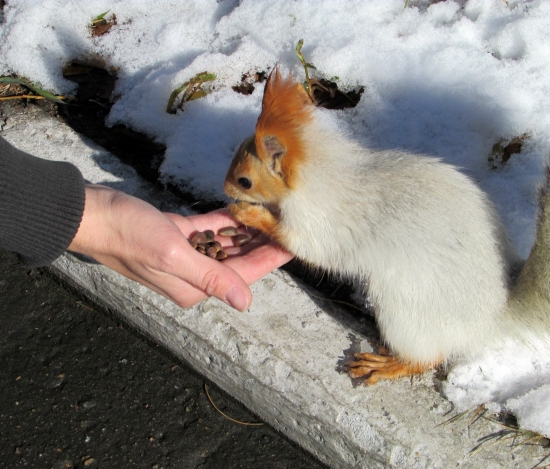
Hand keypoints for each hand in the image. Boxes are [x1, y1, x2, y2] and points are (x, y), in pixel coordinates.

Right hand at [68, 185, 292, 308]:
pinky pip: (208, 229)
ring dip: (247, 232)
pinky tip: (243, 211)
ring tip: (272, 216)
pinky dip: (225, 221)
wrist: (93, 215)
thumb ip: (211, 278)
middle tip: (289, 226)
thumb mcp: (173, 256)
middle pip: (238, 260)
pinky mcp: (176, 235)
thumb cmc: (129, 236)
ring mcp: (184, 254)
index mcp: (194, 287)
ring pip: (225, 244)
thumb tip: (245, 302)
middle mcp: (192, 274)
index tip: (293, 246)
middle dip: (262, 245)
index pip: (243, 275)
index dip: (270, 260)